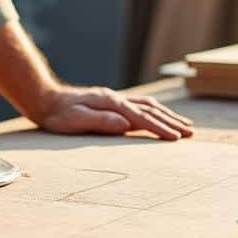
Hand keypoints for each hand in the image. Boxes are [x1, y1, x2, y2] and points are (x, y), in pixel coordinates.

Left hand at [33, 86, 193, 139]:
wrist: (47, 100)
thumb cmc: (59, 114)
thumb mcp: (76, 120)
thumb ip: (101, 122)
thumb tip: (126, 123)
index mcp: (111, 104)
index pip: (142, 118)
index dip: (160, 128)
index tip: (176, 138)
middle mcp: (117, 99)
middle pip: (151, 110)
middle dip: (172, 122)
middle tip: (190, 133)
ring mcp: (116, 99)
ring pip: (149, 106)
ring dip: (168, 115)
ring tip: (185, 125)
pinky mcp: (113, 102)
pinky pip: (141, 106)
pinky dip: (156, 111)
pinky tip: (161, 115)